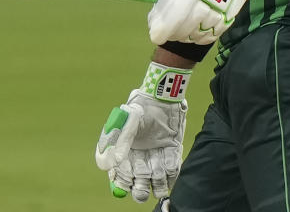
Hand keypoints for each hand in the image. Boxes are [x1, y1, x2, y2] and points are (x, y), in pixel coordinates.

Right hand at [95, 64, 189, 202]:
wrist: (163, 97)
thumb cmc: (141, 108)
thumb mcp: (129, 121)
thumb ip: (122, 140)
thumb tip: (117, 161)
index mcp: (125, 151)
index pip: (121, 174)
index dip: (123, 180)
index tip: (127, 180)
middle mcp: (140, 157)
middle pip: (139, 183)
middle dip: (140, 190)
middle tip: (142, 191)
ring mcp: (157, 156)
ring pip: (156, 179)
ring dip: (157, 183)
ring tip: (157, 178)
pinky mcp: (172, 152)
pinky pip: (172, 169)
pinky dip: (171, 171)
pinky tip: (169, 164)